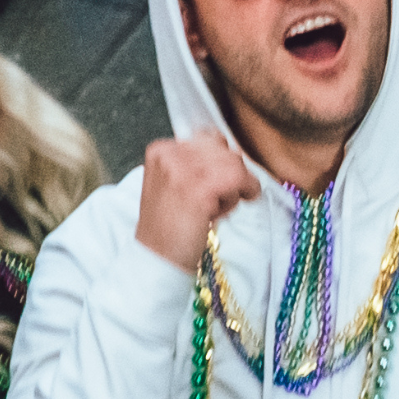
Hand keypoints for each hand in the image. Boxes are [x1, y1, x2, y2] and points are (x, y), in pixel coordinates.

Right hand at [136, 130, 260, 274]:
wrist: (156, 258)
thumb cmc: (171, 225)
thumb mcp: (174, 183)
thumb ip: (195, 163)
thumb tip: (233, 152)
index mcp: (161, 149)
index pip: (209, 140)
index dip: (219, 164)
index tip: (212, 189)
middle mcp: (170, 153)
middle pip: (224, 149)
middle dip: (229, 175)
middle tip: (214, 203)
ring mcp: (183, 169)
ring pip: (235, 163)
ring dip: (235, 187)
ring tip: (214, 209)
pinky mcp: (198, 188)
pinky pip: (239, 178)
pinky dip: (242, 194)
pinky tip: (222, 213)